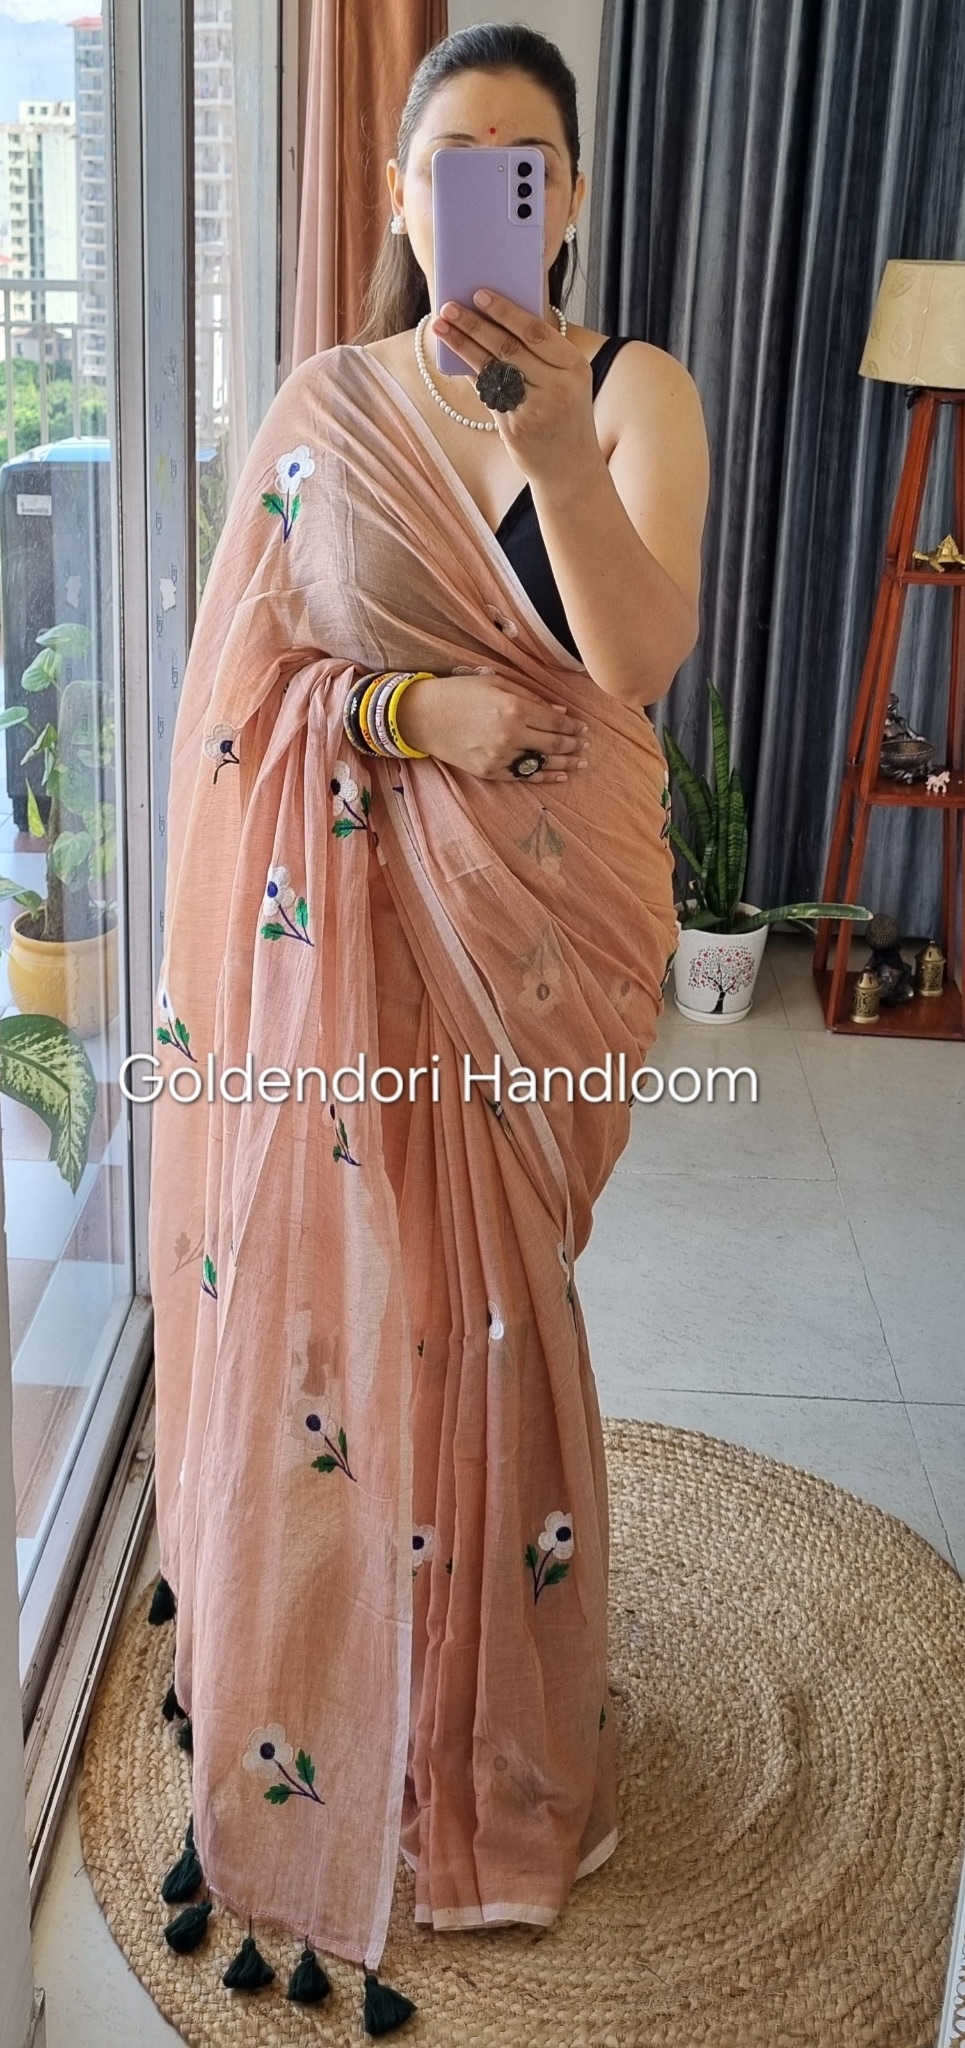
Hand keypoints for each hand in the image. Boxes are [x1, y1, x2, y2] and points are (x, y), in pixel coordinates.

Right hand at [392, 673, 588, 783]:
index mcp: (514, 708)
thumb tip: (560, 713)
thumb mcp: (496, 683)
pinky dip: (544, 777)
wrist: (424, 716)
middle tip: (586, 747)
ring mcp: (500, 757)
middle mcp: (511, 735)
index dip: (573, 727)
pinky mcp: (490, 771)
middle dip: (574, 746)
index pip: (555, 722)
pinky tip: (559, 776)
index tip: (584, 728)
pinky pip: (523, 776)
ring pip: (542, 763)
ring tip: (581, 764)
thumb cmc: (460, 692)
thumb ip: (530, 696)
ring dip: (565, 764)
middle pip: (554, 744)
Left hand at [430, 290, 602, 493]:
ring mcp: (535, 410)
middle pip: (508, 348)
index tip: (479, 294)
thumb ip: (543, 351)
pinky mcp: (515, 428)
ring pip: (492, 369)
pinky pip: (486, 393)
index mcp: (574, 367)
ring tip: (441, 327)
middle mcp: (557, 387)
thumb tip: (499, 315)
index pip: (535, 332)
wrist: (571, 466)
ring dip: (462, 345)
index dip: (505, 311)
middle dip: (474, 324)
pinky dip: (469, 372)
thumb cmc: (566, 412)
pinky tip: (453, 357)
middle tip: (448, 307)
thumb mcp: (568, 379)